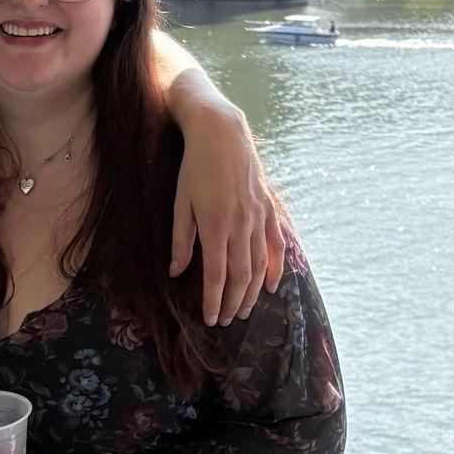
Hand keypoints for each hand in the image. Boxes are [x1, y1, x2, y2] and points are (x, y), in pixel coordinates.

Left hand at [169, 97, 286, 327]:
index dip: (215, 301)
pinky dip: (276, 267)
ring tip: (246, 310)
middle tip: (228, 321)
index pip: (217, 275)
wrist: (221, 133)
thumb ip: (182, 240)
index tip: (211, 320)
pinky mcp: (269, 208)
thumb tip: (176, 272)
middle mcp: (241, 225)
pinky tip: (273, 285)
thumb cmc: (194, 167)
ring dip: (254, 291)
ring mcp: (258, 217)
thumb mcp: (180, 203)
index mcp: (216, 225)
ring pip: (260, 264)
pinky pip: (276, 244)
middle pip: (242, 276)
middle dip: (235, 302)